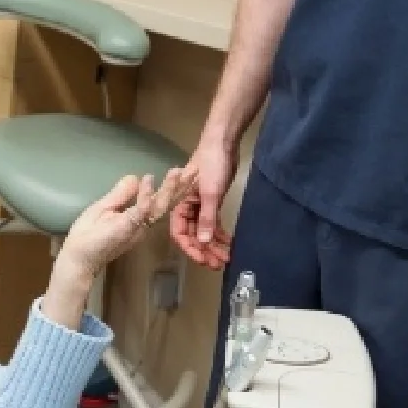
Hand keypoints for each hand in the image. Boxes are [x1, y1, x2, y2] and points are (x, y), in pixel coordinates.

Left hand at [58, 168, 194, 274]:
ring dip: (168, 190)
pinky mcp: (125, 229)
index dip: (174, 187)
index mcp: (139, 217)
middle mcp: (142, 223)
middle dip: (180, 187)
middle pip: (166, 204)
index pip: (160, 200)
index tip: (183, 171)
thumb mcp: (106, 207)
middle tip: (195, 170)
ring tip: (178, 173)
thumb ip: (122, 194)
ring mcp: (135, 226)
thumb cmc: (89, 234)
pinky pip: (138, 212)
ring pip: (158, 208)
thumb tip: (137, 177)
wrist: (78, 256)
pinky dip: (144, 197)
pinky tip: (148, 182)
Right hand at [169, 144, 236, 269]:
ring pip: (204, 230)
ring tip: (226, 258)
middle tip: (219, 264)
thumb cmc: (211, 165)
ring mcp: (199, 205)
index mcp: (178, 204)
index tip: (204, 261)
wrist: (222, 143)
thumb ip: (207, 218)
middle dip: (205, 250)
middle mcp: (186, 207)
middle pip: (193, 235)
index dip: (190, 249)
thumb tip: (205, 242)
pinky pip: (213, 223)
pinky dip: (219, 233)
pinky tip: (229, 243)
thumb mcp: (210, 193)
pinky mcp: (211, 201)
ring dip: (213, 244)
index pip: (179, 233)